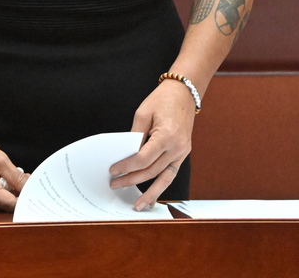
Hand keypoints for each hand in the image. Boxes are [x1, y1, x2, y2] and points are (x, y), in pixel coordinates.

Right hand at [0, 129, 29, 211]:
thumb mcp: (0, 160)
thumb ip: (16, 177)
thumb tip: (28, 189)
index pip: (10, 205)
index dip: (23, 199)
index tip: (31, 192)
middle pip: (4, 206)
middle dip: (14, 194)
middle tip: (19, 178)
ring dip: (4, 194)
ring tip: (3, 176)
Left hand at [108, 79, 195, 209]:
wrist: (184, 93)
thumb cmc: (163, 100)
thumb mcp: (143, 113)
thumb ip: (135, 136)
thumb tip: (126, 155)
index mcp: (166, 136)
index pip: (142, 159)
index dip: (126, 167)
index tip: (113, 170)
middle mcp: (177, 147)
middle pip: (151, 171)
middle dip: (131, 179)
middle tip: (115, 184)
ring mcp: (183, 152)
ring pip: (164, 178)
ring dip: (149, 192)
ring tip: (138, 205)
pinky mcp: (184, 153)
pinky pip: (171, 173)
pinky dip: (161, 185)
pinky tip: (152, 195)